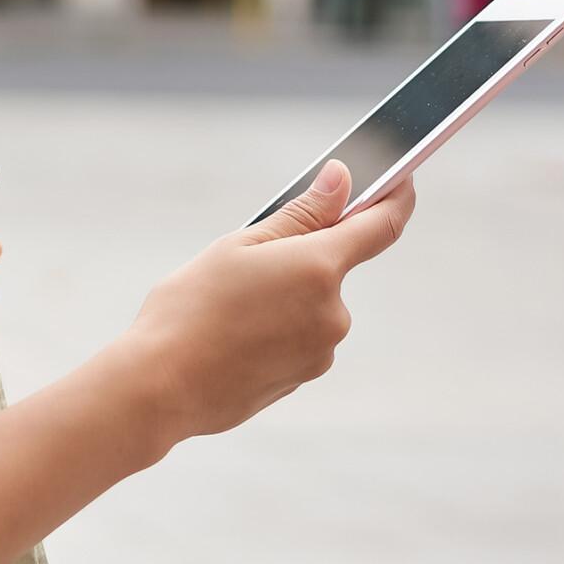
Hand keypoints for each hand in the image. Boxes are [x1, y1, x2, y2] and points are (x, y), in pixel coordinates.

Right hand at [120, 160, 415, 444]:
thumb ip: (300, 214)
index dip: (396, 197)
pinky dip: (277, 328)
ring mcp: (322, 350)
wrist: (162, 386)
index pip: (381, 226)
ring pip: (312, 304)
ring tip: (230, 306)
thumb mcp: (240, 246)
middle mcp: (333, 312)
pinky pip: (301, 338)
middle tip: (247, 263)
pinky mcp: (306, 377)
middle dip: (300, 257)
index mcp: (319, 268)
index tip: (401, 177)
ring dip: (285, 296)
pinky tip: (235, 335)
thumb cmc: (192, 307)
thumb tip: (342, 181)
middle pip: (331, 267)